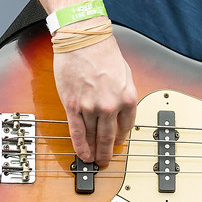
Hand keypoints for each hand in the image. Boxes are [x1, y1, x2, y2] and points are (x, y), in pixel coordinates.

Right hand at [54, 32, 137, 165]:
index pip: (127, 125)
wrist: (83, 41)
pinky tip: (82, 154)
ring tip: (94, 160)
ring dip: (93, 150)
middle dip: (108, 151)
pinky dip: (80, 145)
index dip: (122, 136)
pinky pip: (77, 131)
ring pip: (93, 136)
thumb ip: (124, 94)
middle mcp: (111, 105)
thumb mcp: (126, 74)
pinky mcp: (73, 105)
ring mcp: (91, 107)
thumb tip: (122, 110)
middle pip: (110, 136)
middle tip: (106, 161)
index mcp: (128, 97)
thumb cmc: (104, 53)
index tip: (119, 142)